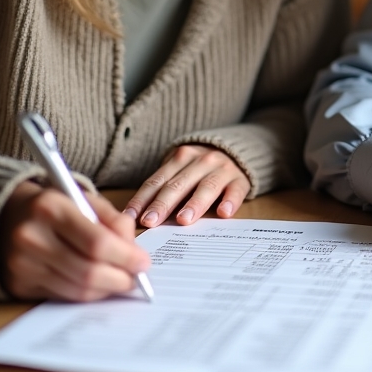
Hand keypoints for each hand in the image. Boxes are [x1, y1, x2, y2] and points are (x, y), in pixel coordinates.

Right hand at [0, 180, 150, 300]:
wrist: (2, 215)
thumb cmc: (53, 205)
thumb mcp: (83, 198)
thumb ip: (112, 220)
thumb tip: (135, 252)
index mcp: (50, 208)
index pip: (96, 242)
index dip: (125, 257)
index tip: (144, 263)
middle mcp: (31, 237)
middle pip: (88, 271)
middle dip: (120, 278)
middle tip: (137, 279)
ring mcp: (21, 265)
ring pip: (76, 289)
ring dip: (106, 290)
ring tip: (122, 282)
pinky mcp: (17, 284)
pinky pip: (62, 296)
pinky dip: (87, 294)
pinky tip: (99, 286)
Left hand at [124, 144, 250, 227]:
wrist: (236, 150)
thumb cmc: (200, 168)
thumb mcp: (181, 170)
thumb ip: (165, 187)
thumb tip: (140, 217)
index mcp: (181, 158)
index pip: (158, 181)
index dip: (143, 199)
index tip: (131, 218)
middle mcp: (201, 161)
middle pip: (178, 184)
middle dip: (163, 204)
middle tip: (151, 222)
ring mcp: (222, 169)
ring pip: (206, 187)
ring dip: (194, 203)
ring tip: (183, 220)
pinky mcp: (240, 179)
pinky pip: (235, 190)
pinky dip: (230, 201)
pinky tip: (224, 213)